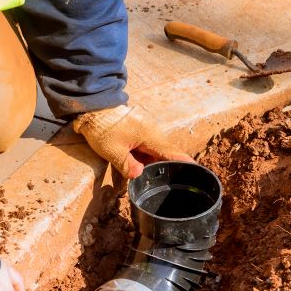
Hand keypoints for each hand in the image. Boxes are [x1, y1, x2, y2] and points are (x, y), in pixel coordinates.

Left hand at [73, 104, 193, 178]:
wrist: (93, 107)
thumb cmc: (102, 127)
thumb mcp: (112, 150)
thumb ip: (126, 165)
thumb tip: (139, 175)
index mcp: (149, 136)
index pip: (171, 153)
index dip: (184, 162)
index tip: (197, 170)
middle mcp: (152, 132)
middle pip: (164, 154)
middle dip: (163, 168)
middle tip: (167, 183)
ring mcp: (145, 130)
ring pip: (153, 151)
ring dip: (149, 162)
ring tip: (143, 174)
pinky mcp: (138, 130)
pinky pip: (145, 146)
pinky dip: (141, 156)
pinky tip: (132, 164)